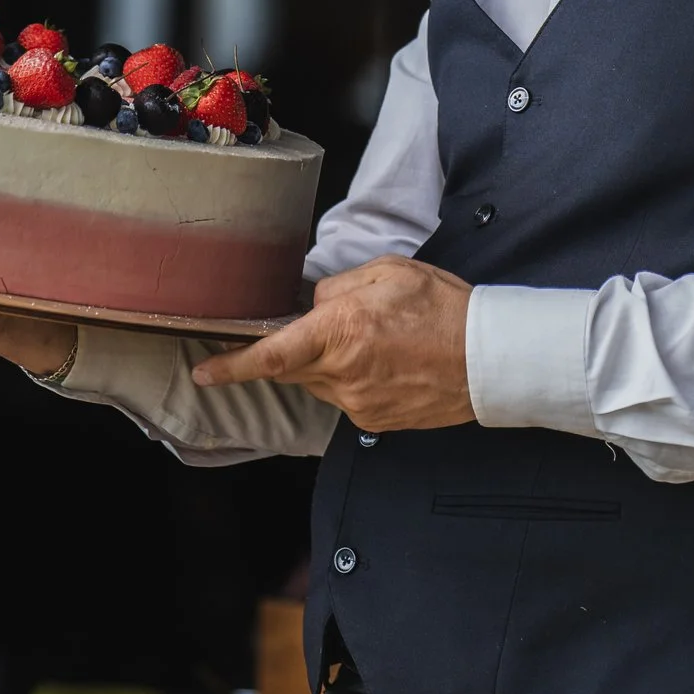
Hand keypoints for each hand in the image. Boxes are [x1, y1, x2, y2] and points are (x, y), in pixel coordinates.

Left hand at [193, 257, 473, 431]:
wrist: (489, 359)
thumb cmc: (444, 309)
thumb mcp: (389, 273)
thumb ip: (339, 287)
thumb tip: (313, 304)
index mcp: (342, 330)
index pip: (273, 355)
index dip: (233, 366)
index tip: (204, 372)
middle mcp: (344, 372)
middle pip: (292, 367)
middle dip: (295, 348)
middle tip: (331, 328)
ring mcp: (358, 402)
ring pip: (318, 382)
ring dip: (328, 362)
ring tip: (374, 341)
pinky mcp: (373, 420)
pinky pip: (343, 397)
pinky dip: (351, 378)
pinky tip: (385, 362)